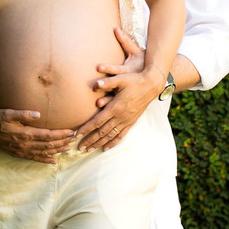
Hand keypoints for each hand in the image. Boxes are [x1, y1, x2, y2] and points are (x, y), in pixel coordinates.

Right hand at [0, 108, 76, 163]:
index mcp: (25, 134)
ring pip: (44, 153)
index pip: (47, 135)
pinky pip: (35, 159)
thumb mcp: (7, 113)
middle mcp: (25, 144)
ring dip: (57, 151)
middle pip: (48, 145)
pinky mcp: (19, 154)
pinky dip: (45, 160)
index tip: (70, 132)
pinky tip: (53, 161)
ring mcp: (22, 151)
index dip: (60, 134)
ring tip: (68, 149)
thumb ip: (22, 114)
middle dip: (62, 142)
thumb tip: (37, 114)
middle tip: (73, 139)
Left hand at [75, 28, 160, 151]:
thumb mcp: (121, 78)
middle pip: (102, 132)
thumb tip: (96, 83)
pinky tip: (106, 148)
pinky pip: (121, 135)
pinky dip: (113, 143)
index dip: (86, 129)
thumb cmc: (134, 80)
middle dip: (89, 140)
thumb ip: (108, 82)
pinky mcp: (132, 122)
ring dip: (98, 144)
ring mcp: (126, 120)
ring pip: (110, 136)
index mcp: (116, 107)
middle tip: (79, 148)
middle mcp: (120, 117)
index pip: (97, 121)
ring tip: (88, 150)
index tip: (76, 135)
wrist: (151, 85)